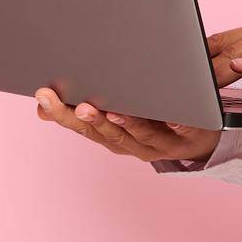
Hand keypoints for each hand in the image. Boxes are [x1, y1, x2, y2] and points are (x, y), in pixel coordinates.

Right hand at [31, 87, 221, 164]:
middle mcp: (134, 145)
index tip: (43, 96)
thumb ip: (82, 111)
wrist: (201, 137)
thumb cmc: (152, 120)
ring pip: (141, 135)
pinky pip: (182, 129)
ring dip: (126, 124)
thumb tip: (40, 108)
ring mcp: (162, 143)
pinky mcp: (190, 134)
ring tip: (112, 111)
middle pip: (108, 135)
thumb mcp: (115, 117)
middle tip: (77, 106)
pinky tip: (169, 112)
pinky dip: (175, 122)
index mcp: (114, 139)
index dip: (62, 115)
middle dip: (91, 120)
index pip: (83, 128)